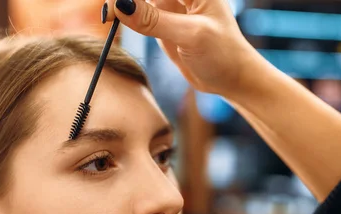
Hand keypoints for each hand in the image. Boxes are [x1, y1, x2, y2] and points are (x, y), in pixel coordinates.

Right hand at [104, 0, 259, 95]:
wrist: (231, 77)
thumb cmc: (223, 54)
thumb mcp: (190, 35)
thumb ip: (154, 20)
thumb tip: (120, 4)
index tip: (117, 2)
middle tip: (109, 11)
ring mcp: (170, 5)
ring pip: (139, 0)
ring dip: (122, 4)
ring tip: (109, 15)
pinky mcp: (162, 20)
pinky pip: (138, 11)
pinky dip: (125, 13)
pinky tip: (113, 17)